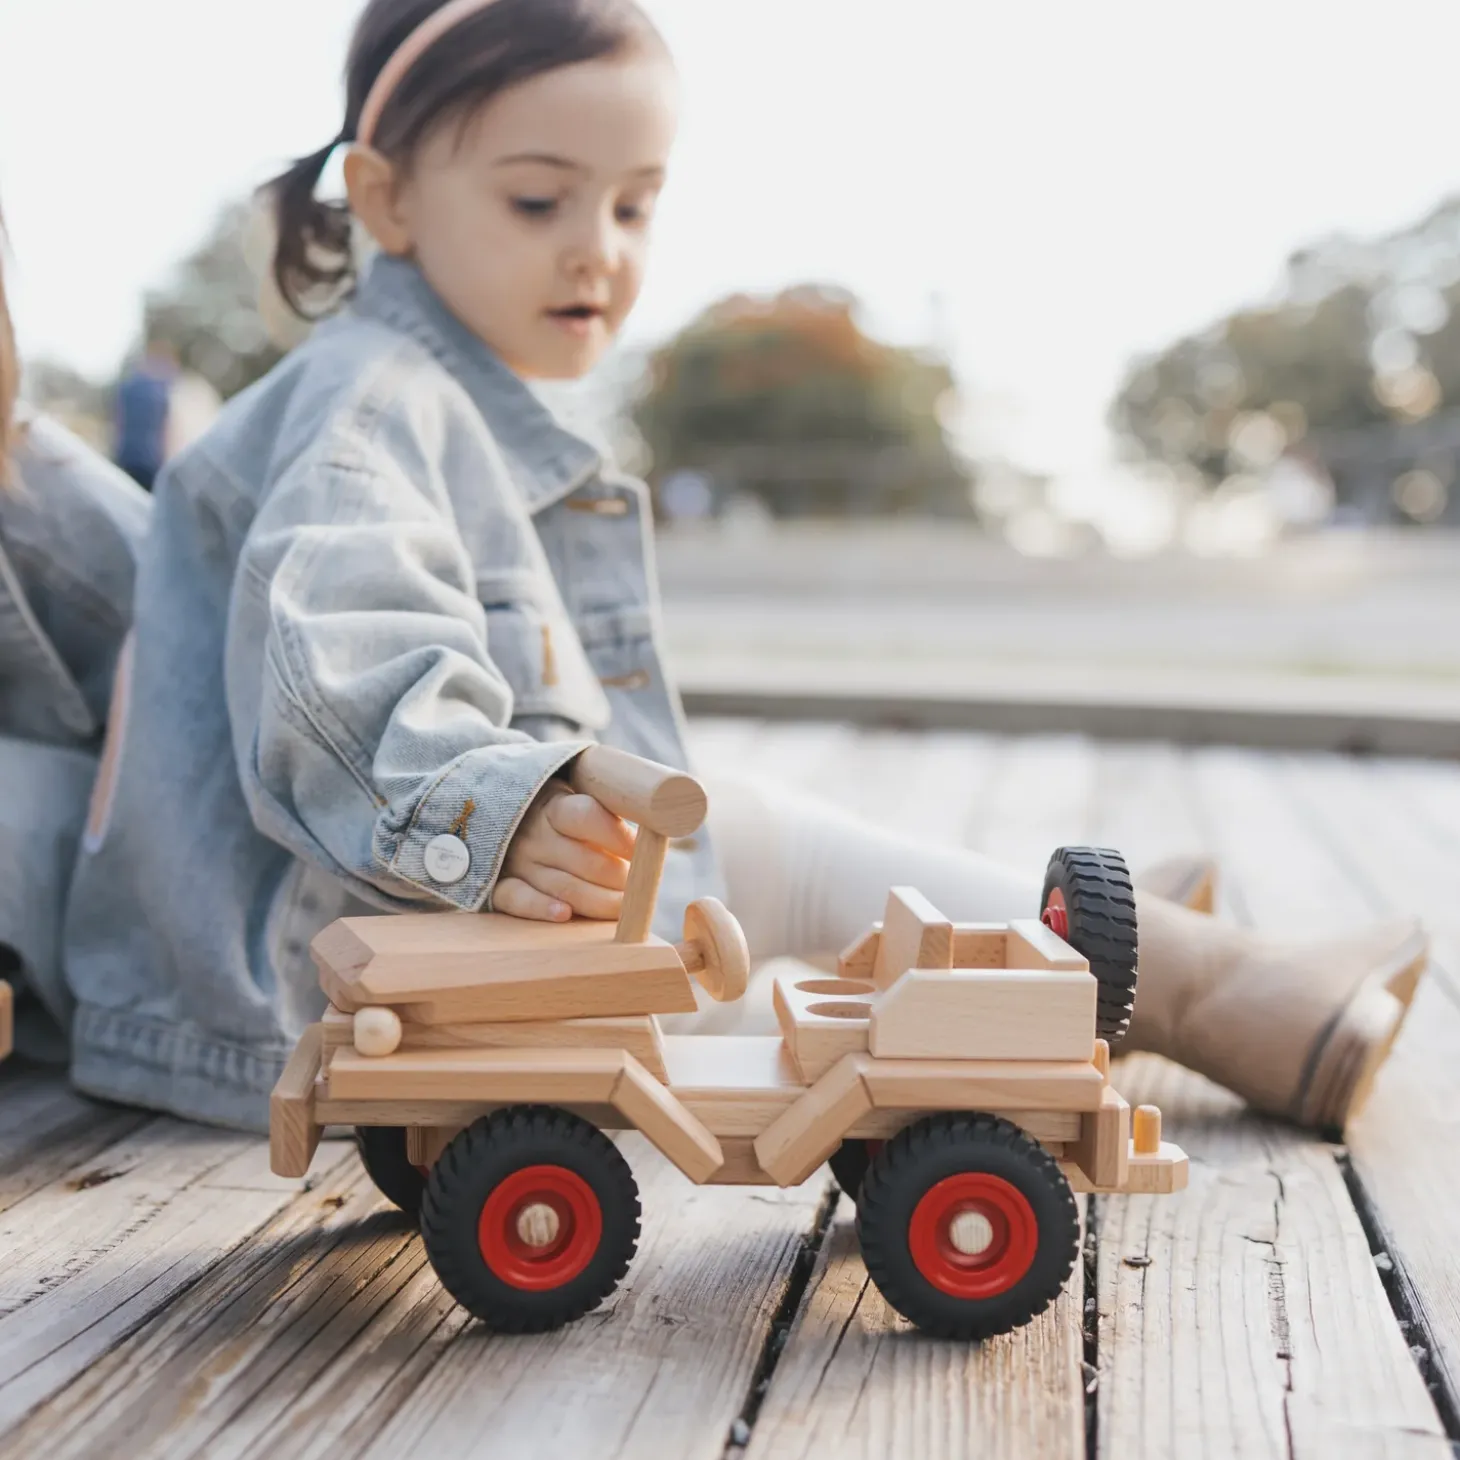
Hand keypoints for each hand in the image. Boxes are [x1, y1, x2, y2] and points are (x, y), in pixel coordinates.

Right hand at [494, 780, 634, 921]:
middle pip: (583, 860)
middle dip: (618, 877)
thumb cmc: (562, 812)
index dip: (617, 837)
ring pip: (562, 886)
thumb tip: (659, 822)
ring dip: (599, 901)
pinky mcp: (499, 885)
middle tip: (637, 886)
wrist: (507, 816)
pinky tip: (565, 914)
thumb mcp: (580, 796)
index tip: (640, 851)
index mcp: (555, 805)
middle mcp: (534, 833)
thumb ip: (610, 809)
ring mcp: (516, 861)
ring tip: (623, 908)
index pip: (587, 816)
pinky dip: (541, 908)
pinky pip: (517, 899)